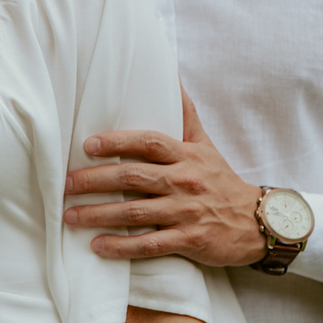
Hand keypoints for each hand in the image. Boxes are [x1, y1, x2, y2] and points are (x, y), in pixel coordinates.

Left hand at [64, 85, 264, 266]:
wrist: (257, 222)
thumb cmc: (221, 180)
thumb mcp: (205, 144)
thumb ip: (184, 113)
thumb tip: (170, 75)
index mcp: (186, 156)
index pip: (149, 143)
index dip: (117, 141)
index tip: (88, 145)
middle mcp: (185, 181)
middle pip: (134, 177)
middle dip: (96, 180)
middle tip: (65, 184)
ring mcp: (186, 212)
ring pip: (136, 212)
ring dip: (99, 215)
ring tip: (70, 216)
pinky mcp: (189, 241)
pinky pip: (150, 244)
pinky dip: (121, 247)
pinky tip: (97, 246)